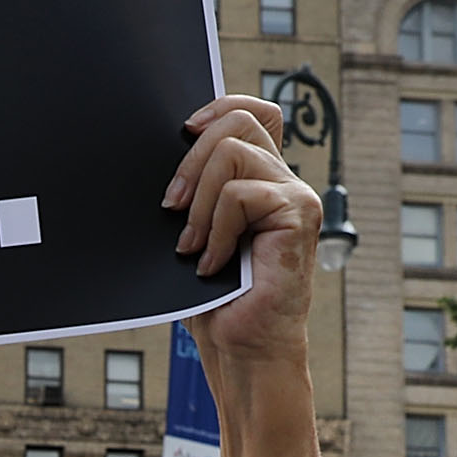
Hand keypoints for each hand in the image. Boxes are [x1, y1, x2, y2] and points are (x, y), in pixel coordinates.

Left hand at [163, 94, 318, 370]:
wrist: (242, 350)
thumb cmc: (214, 301)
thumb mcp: (191, 234)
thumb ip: (191, 193)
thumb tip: (157, 155)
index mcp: (261, 179)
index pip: (254, 112)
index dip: (220, 107)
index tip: (183, 131)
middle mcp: (283, 181)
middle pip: (239, 122)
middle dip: (191, 158)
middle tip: (170, 206)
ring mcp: (295, 195)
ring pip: (232, 153)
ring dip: (199, 202)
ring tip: (191, 247)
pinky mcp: (298, 214)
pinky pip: (240, 194)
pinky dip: (215, 230)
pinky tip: (211, 264)